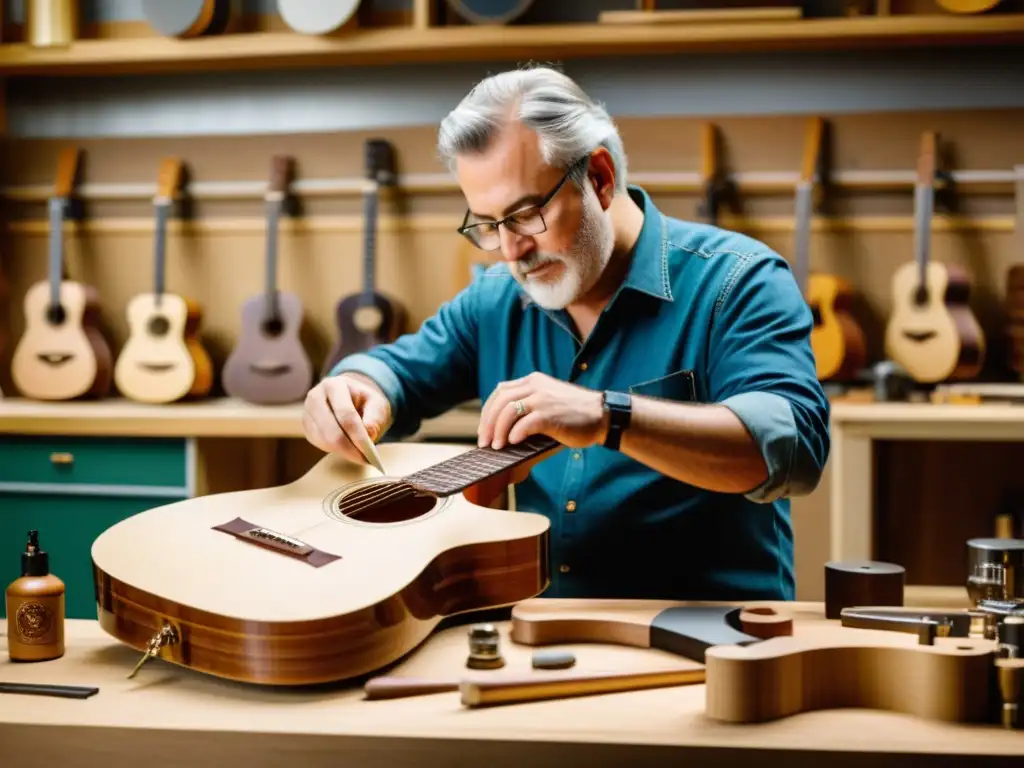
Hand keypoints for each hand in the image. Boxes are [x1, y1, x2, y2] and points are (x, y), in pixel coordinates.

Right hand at [302, 373, 391, 463]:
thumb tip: (369, 434)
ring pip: (323, 440)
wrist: (350, 397)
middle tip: (366, 460)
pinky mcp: (306, 426)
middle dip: (349, 448)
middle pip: (330, 430)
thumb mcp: (377, 404)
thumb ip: (375, 417)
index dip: (357, 435)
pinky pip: (320, 443)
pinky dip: (336, 450)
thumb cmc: (364, 401)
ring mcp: (307, 412)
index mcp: (334, 385)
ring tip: (361, 456)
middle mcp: (315, 397)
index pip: (345, 414)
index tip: (370, 452)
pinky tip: (349, 450)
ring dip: (344, 451)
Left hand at [478, 371, 606, 449]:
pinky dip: (515, 434)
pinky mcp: (550, 414)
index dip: (488, 411)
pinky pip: (524, 423)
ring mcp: (543, 399)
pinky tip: (514, 442)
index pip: (500, 392)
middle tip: (485, 442)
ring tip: (498, 446)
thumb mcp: (548, 399)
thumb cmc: (575, 413)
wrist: (602, 415)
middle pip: (500, 401)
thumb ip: (528, 404)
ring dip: (499, 431)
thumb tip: (503, 428)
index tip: (484, 429)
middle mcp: (535, 386)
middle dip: (488, 423)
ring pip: (508, 411)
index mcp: (533, 381)